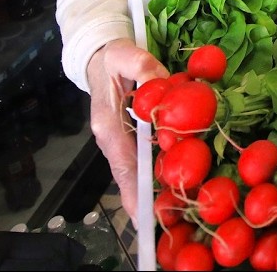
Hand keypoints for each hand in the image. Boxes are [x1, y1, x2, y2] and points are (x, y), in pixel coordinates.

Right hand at [86, 38, 168, 225]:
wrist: (100, 56)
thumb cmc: (112, 57)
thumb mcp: (124, 53)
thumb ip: (142, 66)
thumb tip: (163, 82)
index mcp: (106, 125)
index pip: (121, 164)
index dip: (133, 192)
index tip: (145, 218)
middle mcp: (112, 139)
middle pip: (130, 177)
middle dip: (148, 200)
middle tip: (169, 223)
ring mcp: (121, 140)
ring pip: (138, 172)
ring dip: (155, 191)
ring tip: (175, 214)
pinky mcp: (131, 138)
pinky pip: (145, 159)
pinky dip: (159, 173)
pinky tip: (176, 184)